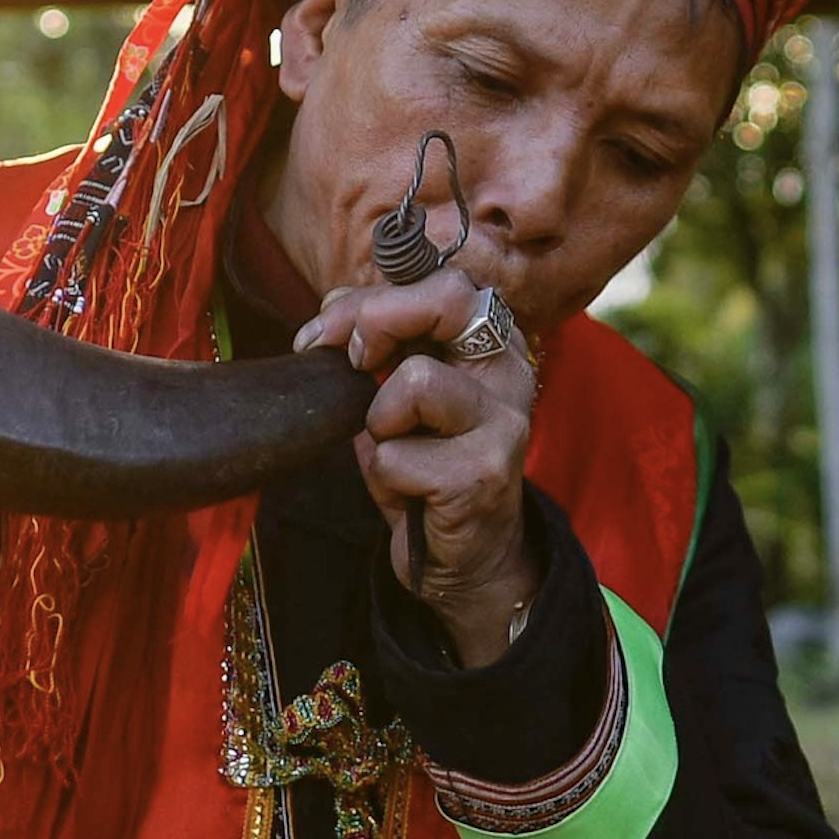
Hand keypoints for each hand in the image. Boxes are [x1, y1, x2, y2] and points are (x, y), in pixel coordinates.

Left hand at [293, 267, 540, 667]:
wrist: (464, 558)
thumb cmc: (426, 467)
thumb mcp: (396, 395)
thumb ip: (375, 342)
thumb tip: (331, 306)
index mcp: (491, 342)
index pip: (442, 280)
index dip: (373, 298)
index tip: (328, 334)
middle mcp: (510, 372)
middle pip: (446, 300)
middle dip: (375, 323)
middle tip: (352, 362)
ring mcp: (504, 423)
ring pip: (415, 382)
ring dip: (380, 423)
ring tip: (397, 451)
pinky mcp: (484, 474)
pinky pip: (396, 454)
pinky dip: (383, 476)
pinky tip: (411, 494)